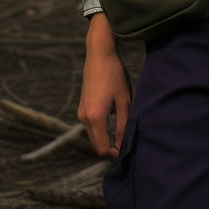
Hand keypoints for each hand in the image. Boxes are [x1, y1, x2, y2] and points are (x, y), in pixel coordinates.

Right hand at [77, 12, 132, 157]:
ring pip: (93, 135)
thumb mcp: (124, 100)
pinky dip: (101, 129)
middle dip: (110, 148)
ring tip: (122, 133)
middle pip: (96, 144)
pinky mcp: (82, 107)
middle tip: (127, 144)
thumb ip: (123, 125)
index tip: (127, 151)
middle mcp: (84, 117)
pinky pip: (91, 125)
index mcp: (95, 117)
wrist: (99, 54)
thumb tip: (123, 145)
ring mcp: (81, 112)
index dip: (114, 154)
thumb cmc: (115, 75)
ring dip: (106, 138)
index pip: (102, 148)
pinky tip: (114, 122)